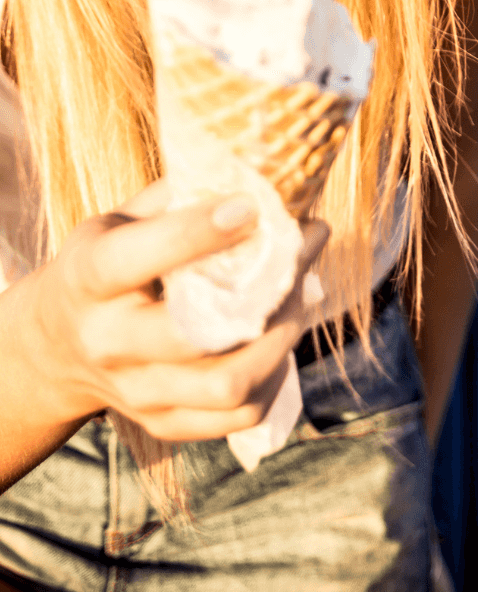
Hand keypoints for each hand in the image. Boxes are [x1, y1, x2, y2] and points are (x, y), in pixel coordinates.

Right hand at [14, 181, 328, 441]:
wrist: (56, 345)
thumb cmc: (107, 262)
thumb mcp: (121, 219)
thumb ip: (178, 196)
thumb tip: (258, 168)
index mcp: (91, 278)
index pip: (139, 258)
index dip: (199, 231)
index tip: (252, 205)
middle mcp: (108, 342)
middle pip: (196, 334)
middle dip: (270, 288)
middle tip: (306, 246)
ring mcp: (136, 392)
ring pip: (230, 383)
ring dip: (284, 336)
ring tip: (303, 293)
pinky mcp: (165, 423)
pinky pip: (241, 413)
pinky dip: (277, 374)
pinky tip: (283, 335)